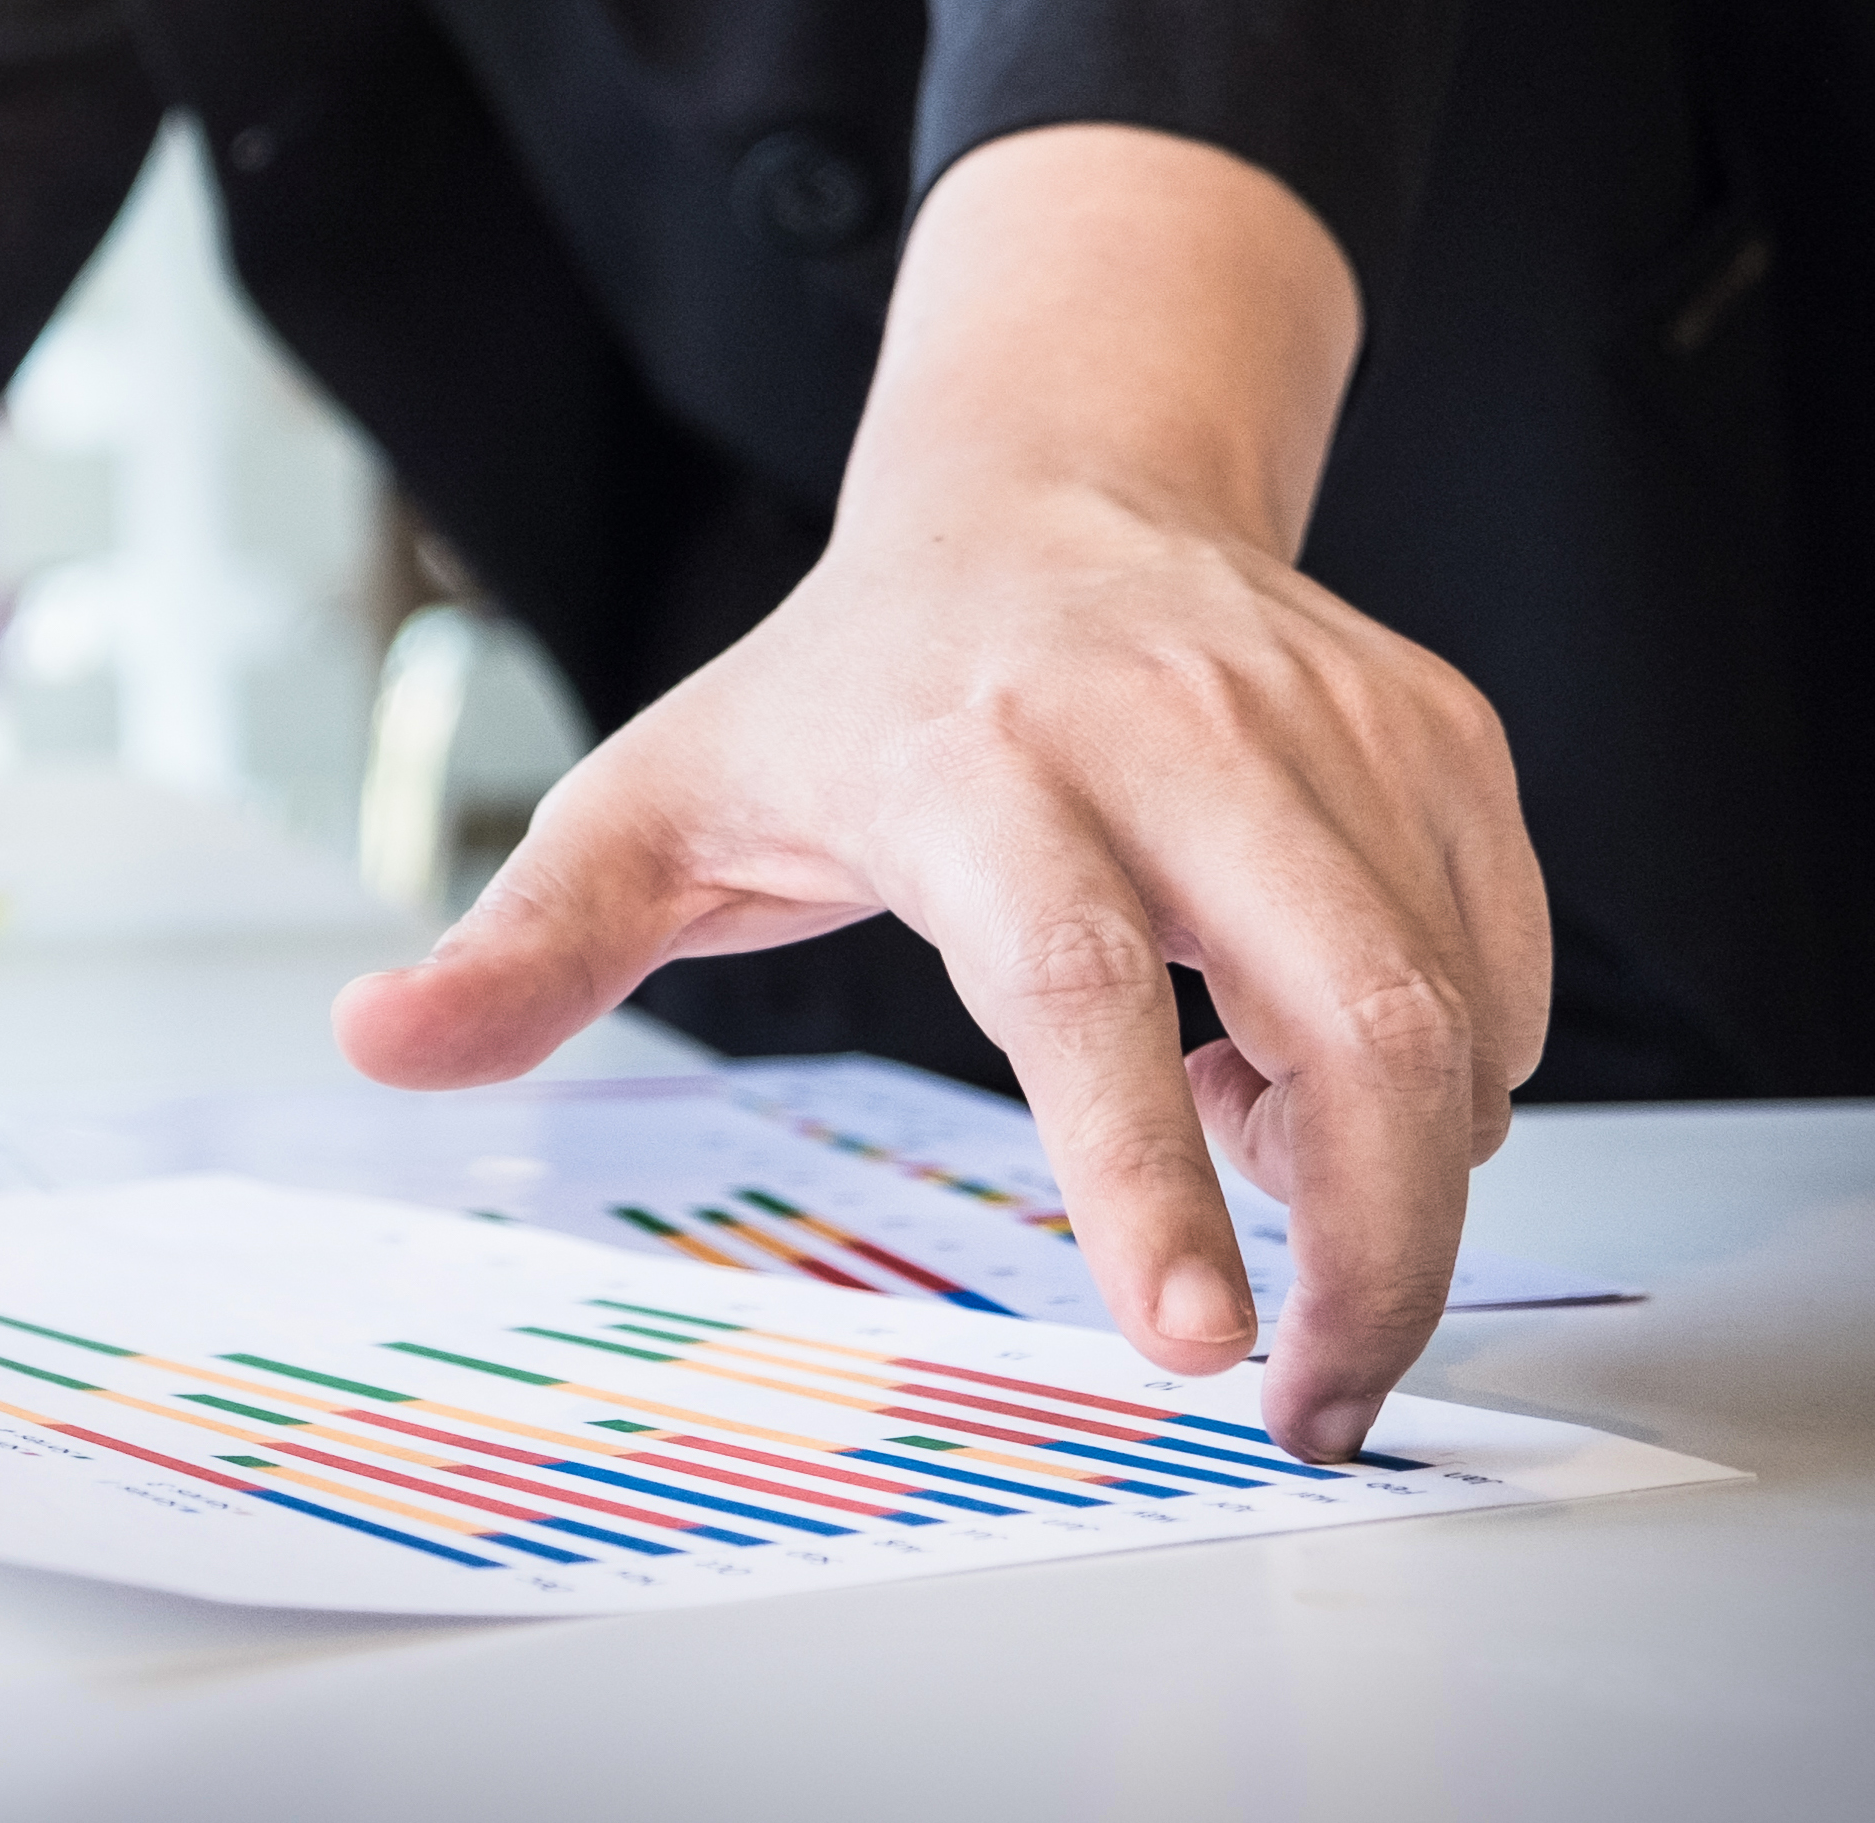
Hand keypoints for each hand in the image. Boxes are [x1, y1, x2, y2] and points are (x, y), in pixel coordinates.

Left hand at [336, 127, 1549, 1457]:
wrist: (1044, 480)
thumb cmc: (840, 679)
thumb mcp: (653, 795)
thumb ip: (527, 943)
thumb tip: (375, 1041)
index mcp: (969, 758)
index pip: (1077, 988)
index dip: (1139, 1175)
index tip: (1194, 1344)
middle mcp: (1171, 726)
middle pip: (1349, 1012)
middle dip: (1374, 1245)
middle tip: (1315, 1394)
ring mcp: (1328, 723)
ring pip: (1450, 1010)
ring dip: (1395, 1160)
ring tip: (1262, 1166)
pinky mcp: (1434, 736)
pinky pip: (1499, 963)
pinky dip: (1448, 1073)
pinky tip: (1310, 1062)